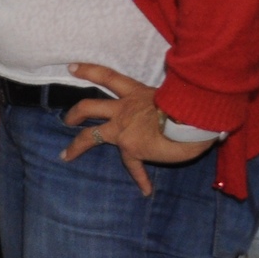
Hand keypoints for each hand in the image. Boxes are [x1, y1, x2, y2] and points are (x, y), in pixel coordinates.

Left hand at [58, 62, 216, 195]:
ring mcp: (124, 130)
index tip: (71, 68)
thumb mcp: (173, 93)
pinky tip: (145, 190)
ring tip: (66, 154)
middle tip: (67, 120)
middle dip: (75, 113)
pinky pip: (135, 166)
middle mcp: (124, 109)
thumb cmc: (189, 101)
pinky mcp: (133, 149)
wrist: (192, 119)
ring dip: (77, 145)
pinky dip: (142, 178)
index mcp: (135, 93)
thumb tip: (178, 104)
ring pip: (92, 135)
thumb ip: (167, 99)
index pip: (108, 76)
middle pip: (89, 106)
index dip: (88, 70)